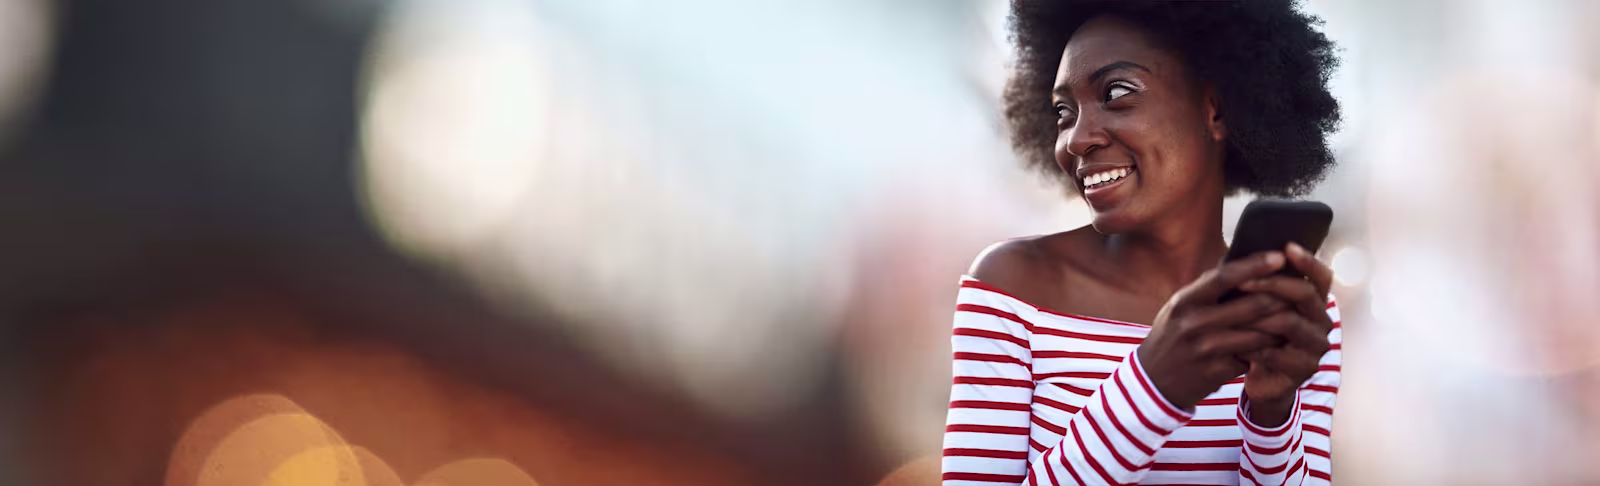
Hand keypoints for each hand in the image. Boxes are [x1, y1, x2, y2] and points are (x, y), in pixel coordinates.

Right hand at [1137, 251, 1291, 409]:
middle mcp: (1194, 323)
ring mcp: (1206, 349)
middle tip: (1299, 290)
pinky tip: (1278, 343)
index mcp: (1185, 301)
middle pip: (1252, 304)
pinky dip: (1269, 349)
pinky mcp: (1217, 371)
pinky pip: (1254, 356)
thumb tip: (1242, 261)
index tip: (1279, 256)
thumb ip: (1207, 289)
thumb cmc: (1172, 336)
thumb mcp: (1180, 307)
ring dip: (1280, 325)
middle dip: (1281, 297)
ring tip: (1294, 316)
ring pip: (1260, 332)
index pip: (1224, 276)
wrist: (1154, 382)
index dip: (1255, 265)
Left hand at [1235, 242, 1334, 424]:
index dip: (1307, 261)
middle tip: (1242, 282)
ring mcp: (1317, 345)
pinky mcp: (1305, 369)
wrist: (1261, 379)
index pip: (1321, 275)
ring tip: (1231, 316)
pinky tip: (1236, 345)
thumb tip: (1236, 252)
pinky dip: (1254, 346)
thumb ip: (1257, 283)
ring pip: (1289, 322)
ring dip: (1258, 317)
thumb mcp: (1257, 307)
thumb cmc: (1257, 336)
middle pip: (1305, 293)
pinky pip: (1278, 352)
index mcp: (1314, 301)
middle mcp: (1322, 320)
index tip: (1286, 247)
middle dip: (1271, 284)